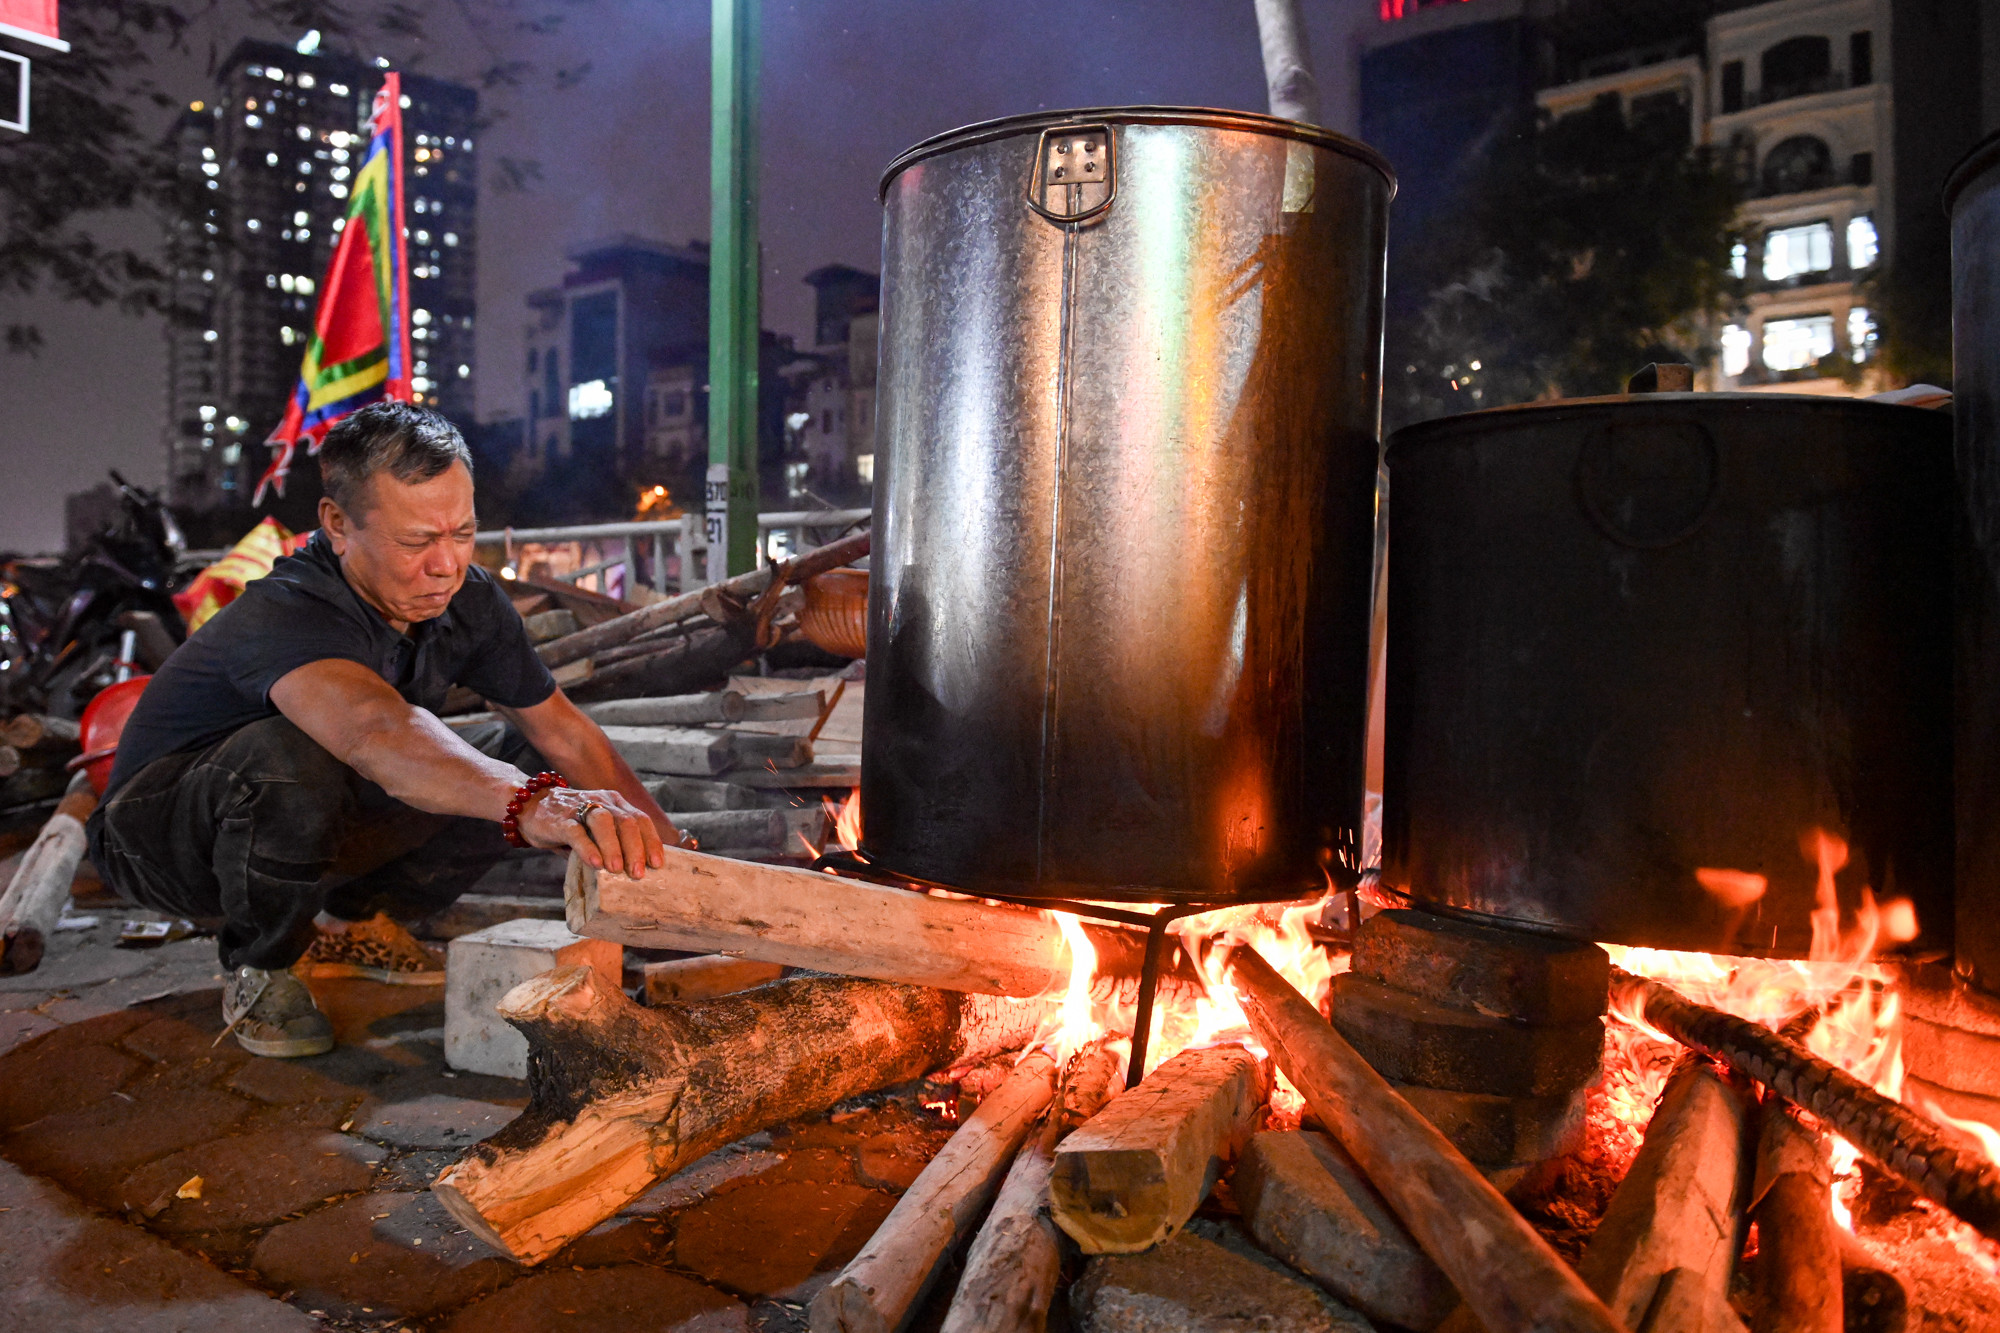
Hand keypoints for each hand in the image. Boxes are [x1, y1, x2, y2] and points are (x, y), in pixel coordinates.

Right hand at [516, 786, 666, 877]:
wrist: (530, 805)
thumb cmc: (570, 824)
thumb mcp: (595, 830)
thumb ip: (611, 844)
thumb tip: (632, 874)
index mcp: (615, 804)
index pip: (641, 819)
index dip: (651, 841)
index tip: (658, 864)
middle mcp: (602, 802)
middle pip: (626, 821)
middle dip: (636, 848)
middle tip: (638, 873)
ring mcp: (580, 808)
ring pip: (603, 822)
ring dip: (614, 846)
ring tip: (617, 869)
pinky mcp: (560, 819)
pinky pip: (576, 832)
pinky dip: (587, 847)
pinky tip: (595, 863)